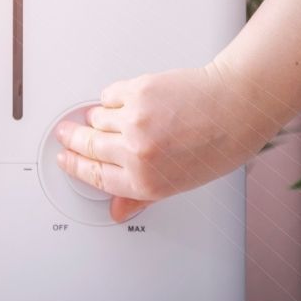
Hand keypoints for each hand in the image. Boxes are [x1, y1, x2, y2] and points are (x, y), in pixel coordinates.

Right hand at [54, 0, 300, 223]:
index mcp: (146, 181)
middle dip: (73, 140)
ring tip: (108, 115)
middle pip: (89, 146)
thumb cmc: (217, 144)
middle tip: (65, 134)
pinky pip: (110, 94)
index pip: (95, 176)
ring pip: (97, 117)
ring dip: (97, 116)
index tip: (66, 158)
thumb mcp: (180, 183)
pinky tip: (126, 99)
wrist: (235, 106)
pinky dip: (113, 97)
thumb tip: (116, 209)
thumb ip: (141, 196)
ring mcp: (135, 120)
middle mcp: (137, 152)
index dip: (76, 166)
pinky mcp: (137, 91)